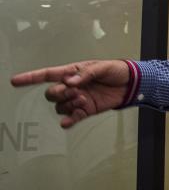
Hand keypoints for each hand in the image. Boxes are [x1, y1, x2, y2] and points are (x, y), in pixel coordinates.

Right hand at [10, 60, 129, 128]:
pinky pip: (72, 118)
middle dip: (60, 94)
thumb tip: (71, 81)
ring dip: (69, 104)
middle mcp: (72, 87)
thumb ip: (86, 74)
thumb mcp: (102, 67)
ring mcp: (78, 99)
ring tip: (84, 99)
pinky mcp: (86, 110)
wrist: (130, 84)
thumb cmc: (115, 71)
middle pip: (52, 94)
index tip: (15, 81)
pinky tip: (67, 122)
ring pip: (61, 107)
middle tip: (76, 91)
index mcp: (73, 73)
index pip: (48, 75)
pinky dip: (68, 120)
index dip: (31, 77)